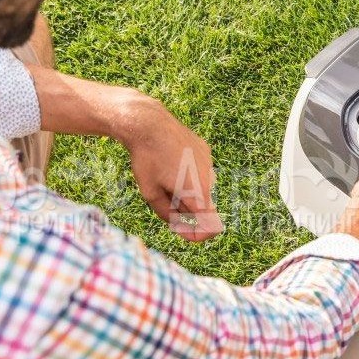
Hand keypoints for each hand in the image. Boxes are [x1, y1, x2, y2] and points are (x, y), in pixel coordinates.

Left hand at [115, 94, 223, 241]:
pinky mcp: (205, 150)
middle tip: (160, 193)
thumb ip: (166, 213)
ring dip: (184, 188)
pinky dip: (186, 172)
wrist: (149, 123)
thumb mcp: (150, 193)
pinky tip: (169, 157)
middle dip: (183, 207)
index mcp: (197, 193)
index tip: (180, 230)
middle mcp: (210, 178)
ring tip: (162, 172)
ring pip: (199, 187)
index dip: (197, 236)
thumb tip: (177, 222)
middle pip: (201, 206)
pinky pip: (198, 169)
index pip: (212, 228)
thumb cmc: (146, 159)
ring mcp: (209, 162)